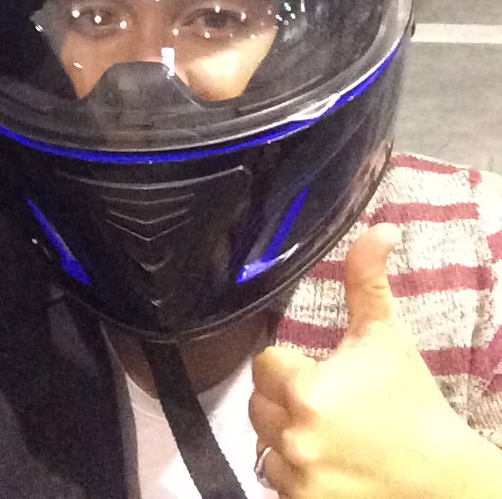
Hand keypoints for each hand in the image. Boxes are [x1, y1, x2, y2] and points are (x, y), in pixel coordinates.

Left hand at [249, 223, 501, 497]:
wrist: (443, 476)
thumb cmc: (411, 402)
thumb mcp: (385, 335)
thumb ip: (367, 278)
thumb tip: (379, 228)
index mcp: (306, 391)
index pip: (263, 365)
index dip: (287, 363)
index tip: (316, 368)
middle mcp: (294, 438)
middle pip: (257, 405)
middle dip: (283, 399)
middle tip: (323, 399)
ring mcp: (298, 479)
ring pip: (264, 444)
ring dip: (285, 436)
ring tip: (325, 430)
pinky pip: (276, 481)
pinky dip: (294, 471)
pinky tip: (326, 459)